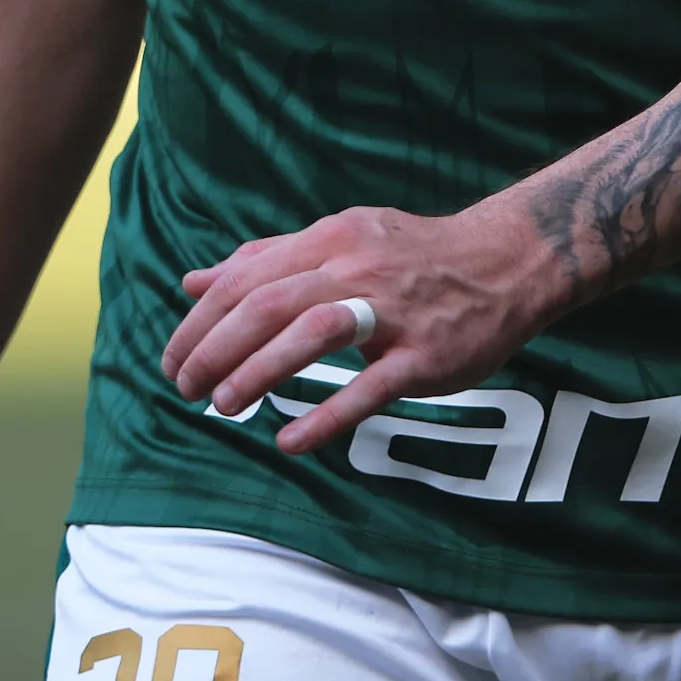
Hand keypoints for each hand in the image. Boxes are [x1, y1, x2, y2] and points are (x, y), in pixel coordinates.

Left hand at [164, 202, 562, 457]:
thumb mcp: (338, 241)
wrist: (507, 261)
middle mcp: (355, 268)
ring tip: (223, 407)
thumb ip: (266, 262)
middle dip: (215, 348)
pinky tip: (290, 442)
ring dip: (257, 372)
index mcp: (329, 239)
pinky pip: (370, 388)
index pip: (247, 278)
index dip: (201, 321)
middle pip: (268, 304)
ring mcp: (393, 312)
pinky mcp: (425, 355)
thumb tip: (193, 282)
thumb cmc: (412, 256)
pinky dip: (326, 416)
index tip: (172, 358)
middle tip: (184, 389)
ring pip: (312, 335)